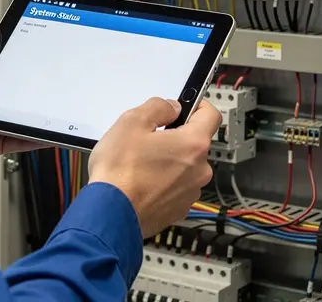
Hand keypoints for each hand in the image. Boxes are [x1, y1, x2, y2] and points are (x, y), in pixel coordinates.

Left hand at [0, 21, 45, 172]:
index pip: (0, 71)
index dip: (18, 65)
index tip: (37, 56)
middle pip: (14, 94)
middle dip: (31, 88)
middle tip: (51, 80)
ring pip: (20, 118)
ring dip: (37, 113)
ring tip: (56, 104)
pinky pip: (18, 140)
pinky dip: (36, 137)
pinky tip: (50, 130)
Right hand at [88, 98, 220, 238]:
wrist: (110, 214)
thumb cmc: (120, 171)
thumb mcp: (131, 122)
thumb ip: (157, 108)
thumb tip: (171, 107)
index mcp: (193, 144)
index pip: (210, 115)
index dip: (197, 105)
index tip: (184, 107)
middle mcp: (199, 170)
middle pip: (194, 144)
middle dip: (174, 138)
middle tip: (147, 140)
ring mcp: (190, 193)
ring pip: (184, 168)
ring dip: (168, 163)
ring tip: (140, 165)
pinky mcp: (178, 209)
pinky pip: (175, 188)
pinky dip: (162, 183)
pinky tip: (141, 183)